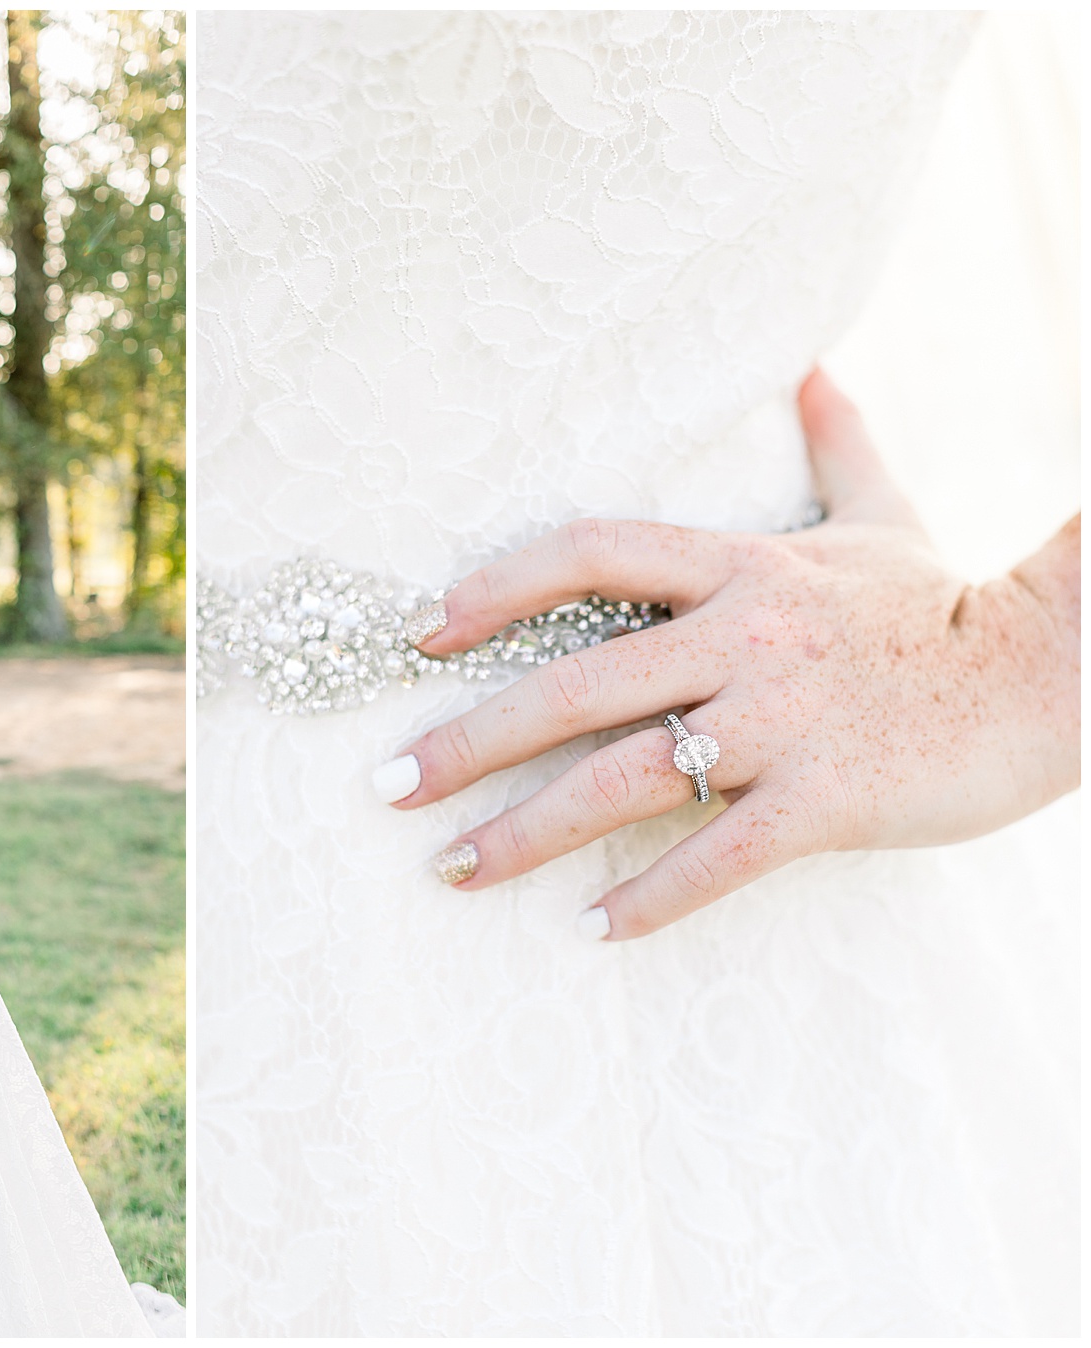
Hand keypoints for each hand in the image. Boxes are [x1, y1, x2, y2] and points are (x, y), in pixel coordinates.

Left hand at [386, 369, 1079, 940]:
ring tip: (452, 870)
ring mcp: (781, 721)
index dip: (494, 587)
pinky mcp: (828, 799)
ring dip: (526, 833)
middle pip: (572, 685)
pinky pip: (718, 856)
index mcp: (738, 566)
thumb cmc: (942, 604)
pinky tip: (590, 930)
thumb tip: (815, 366)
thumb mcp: (880, 514)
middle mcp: (743, 637)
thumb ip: (833, 444)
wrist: (1055, 676)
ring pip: (622, 777)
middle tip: (389, 789)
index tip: (418, 635)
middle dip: (468, 741)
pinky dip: (651, 896)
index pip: (588, 552)